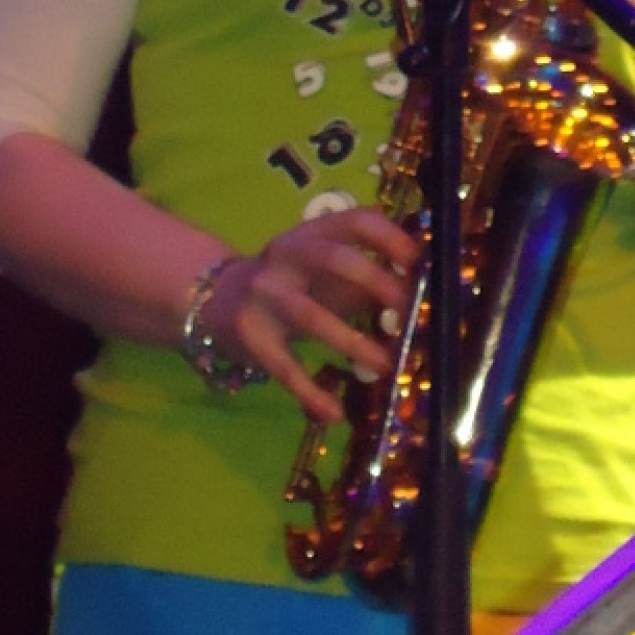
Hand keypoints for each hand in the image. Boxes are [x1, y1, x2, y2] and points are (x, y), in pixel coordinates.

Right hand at [196, 207, 421, 423]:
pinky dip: (311, 392)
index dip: (390, 238)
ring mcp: (264, 293)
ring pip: (310, 316)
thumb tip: (417, 301)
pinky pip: (283, 366)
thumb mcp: (324, 273)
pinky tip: (334, 413)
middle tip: (406, 311)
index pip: (356, 221)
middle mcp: (287, 255)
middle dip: (376, 282)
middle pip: (334, 259)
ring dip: (352, 342)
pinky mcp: (250, 334)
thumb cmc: (292, 282)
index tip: (418, 261)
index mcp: (313, 233)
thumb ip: (364, 281)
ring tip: (385, 364)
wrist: (216, 297)